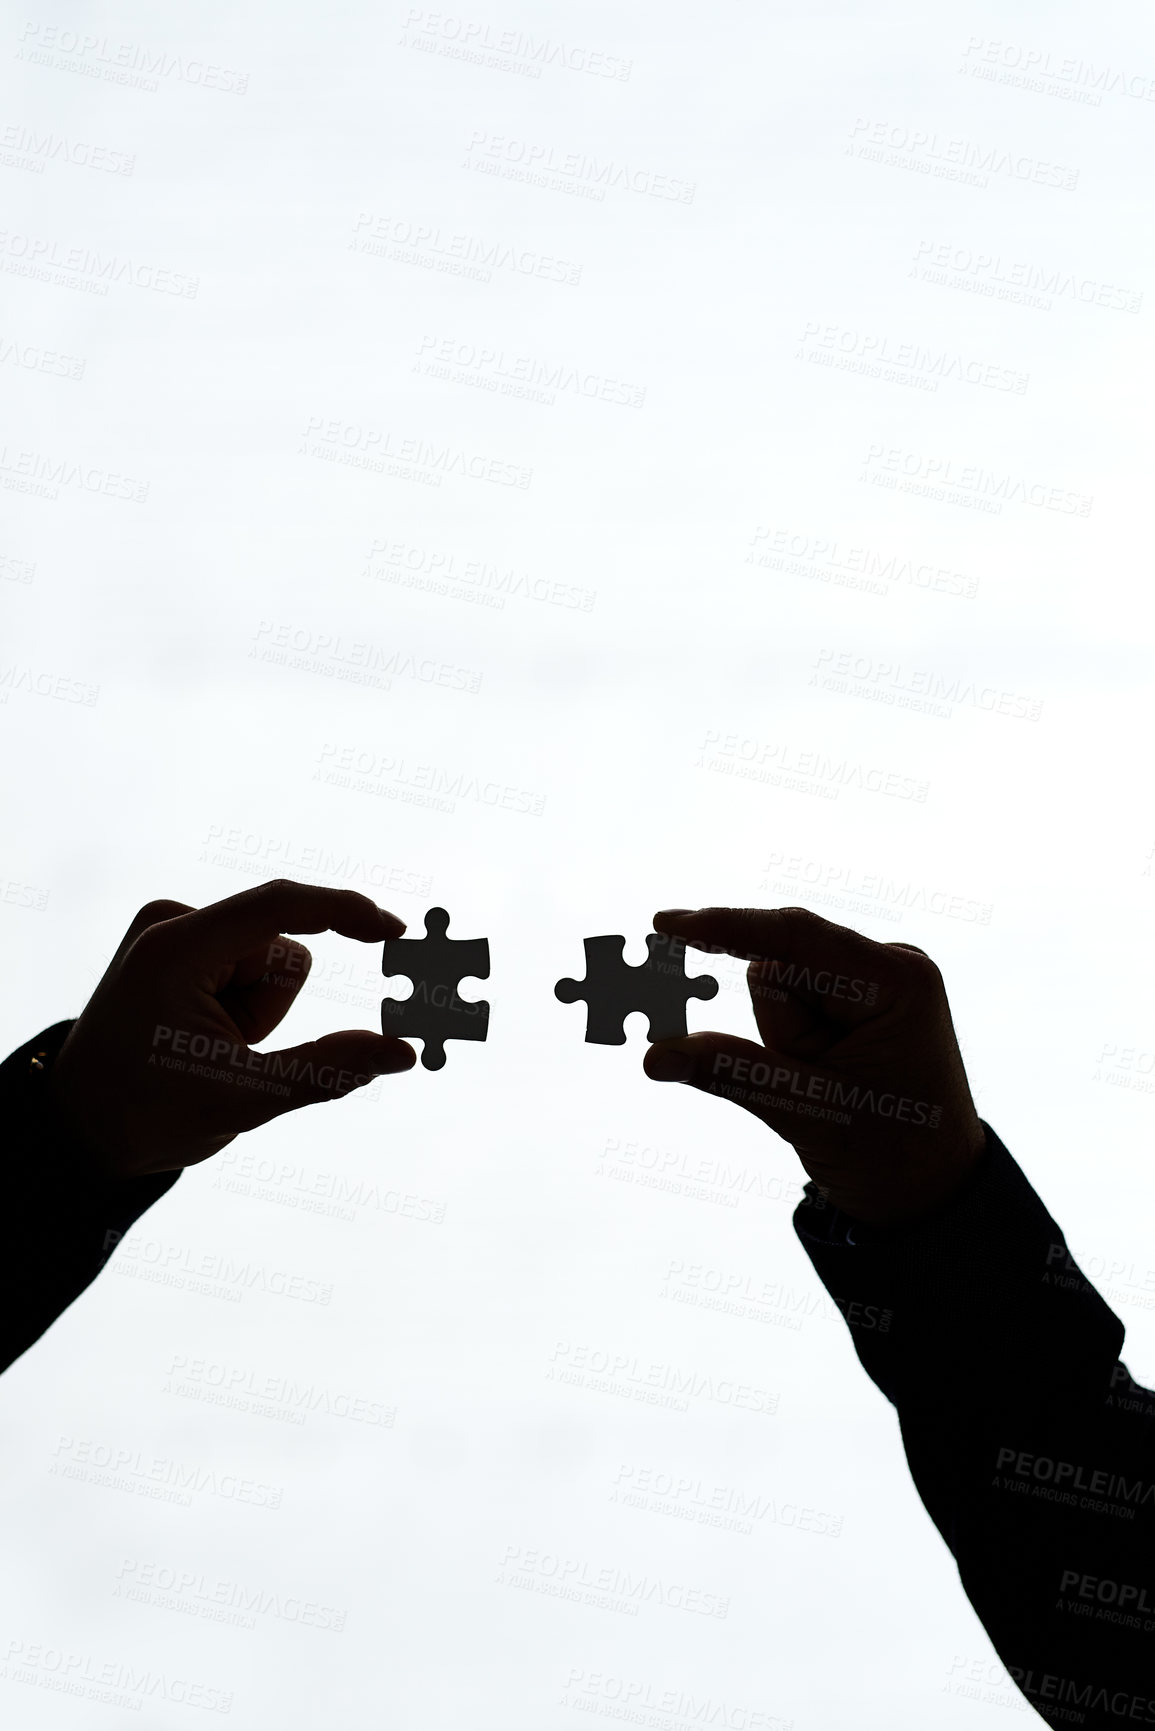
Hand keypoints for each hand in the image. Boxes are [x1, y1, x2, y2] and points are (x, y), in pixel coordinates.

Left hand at [48, 880, 415, 1179]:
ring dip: (256, 1011)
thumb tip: (401, 1053)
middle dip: (270, 1008)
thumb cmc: (147, 1117)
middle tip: (226, 1054)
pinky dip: (241, 1004)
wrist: (80, 1129)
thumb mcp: (244, 1099)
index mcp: (175, 951)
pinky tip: (200, 1033)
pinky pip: (247, 964)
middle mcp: (170, 925)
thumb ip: (328, 1071)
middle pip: (280, 950)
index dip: (344, 912)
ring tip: (207, 1047)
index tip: (393, 932)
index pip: (278, 907)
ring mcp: (170, 932)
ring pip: (269, 961)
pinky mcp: (176, 945)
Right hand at [643, 906, 986, 1225]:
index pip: (794, 934)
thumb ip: (732, 1072)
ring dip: (786, 1041)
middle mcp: (889, 966)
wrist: (932, 1193)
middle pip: (780, 967)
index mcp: (895, 982)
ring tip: (827, 1082)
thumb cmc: (890, 1156)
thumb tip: (656, 1054)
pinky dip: (791, 1040)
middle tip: (814, 1081)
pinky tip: (825, 1071)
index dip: (725, 926)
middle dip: (779, 1028)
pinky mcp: (857, 999)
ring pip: (778, 986)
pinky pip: (791, 1003)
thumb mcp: (808, 1113)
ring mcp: (874, 981)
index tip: (664, 923)